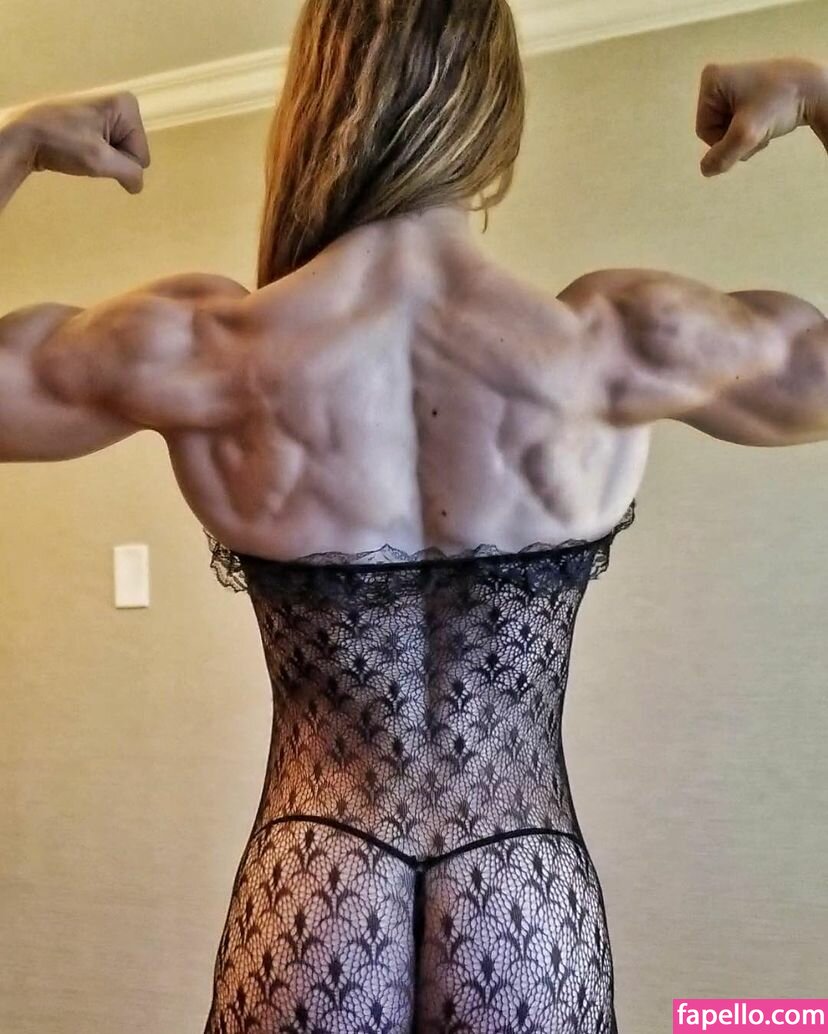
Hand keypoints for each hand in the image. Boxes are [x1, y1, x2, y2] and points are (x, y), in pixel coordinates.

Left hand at [9, 91, 149, 193]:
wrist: (23, 134)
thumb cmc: (61, 142)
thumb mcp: (99, 161)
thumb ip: (129, 173)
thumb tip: (137, 185)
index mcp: (127, 105)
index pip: (141, 155)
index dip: (121, 162)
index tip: (96, 153)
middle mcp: (120, 103)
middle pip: (132, 151)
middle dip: (113, 160)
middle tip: (87, 152)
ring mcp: (106, 111)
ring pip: (120, 152)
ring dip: (103, 159)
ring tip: (80, 150)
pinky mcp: (93, 119)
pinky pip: (108, 148)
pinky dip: (95, 154)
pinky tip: (78, 148)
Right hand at [696, 57, 827, 176]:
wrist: (814, 88)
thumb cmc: (779, 104)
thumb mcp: (746, 134)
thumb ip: (722, 156)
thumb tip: (705, 170)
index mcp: (711, 81)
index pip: (704, 129)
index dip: (724, 140)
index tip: (748, 131)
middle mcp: (716, 79)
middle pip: (714, 128)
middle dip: (734, 138)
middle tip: (757, 132)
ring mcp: (731, 84)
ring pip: (725, 127)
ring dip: (743, 136)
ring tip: (764, 125)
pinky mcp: (745, 89)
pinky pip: (736, 119)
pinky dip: (750, 128)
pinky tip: (766, 120)